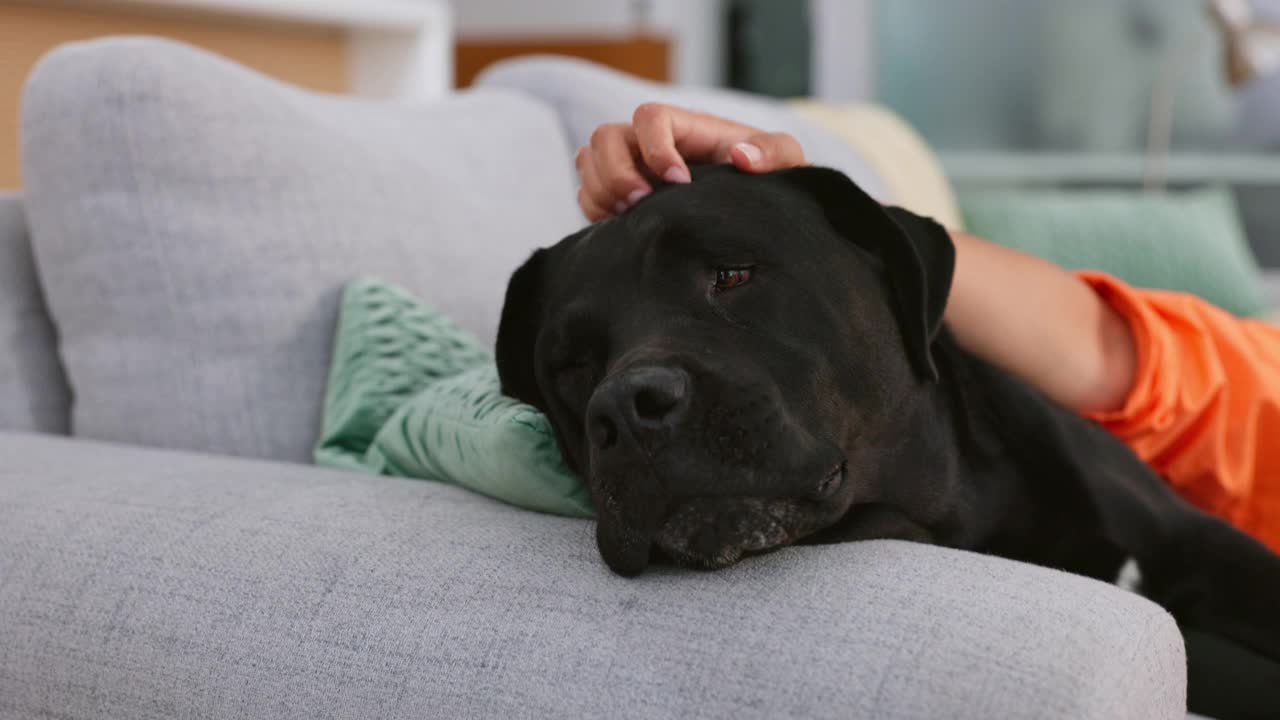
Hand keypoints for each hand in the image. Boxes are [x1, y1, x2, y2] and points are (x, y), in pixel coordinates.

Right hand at [575, 102, 806, 220]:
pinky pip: (586, 194)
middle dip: (616, 173)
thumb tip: (742, 156)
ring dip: (601, 191)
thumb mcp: (785, 160)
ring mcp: (631, 168)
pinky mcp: (619, 196)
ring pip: (588, 162)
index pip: (649, 116)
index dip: (654, 147)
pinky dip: (596, 210)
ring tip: (632, 217)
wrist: (757, 214)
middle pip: (605, 136)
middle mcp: (650, 143)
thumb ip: (774, 151)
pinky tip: (626, 228)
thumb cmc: (769, 180)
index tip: (678, 182)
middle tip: (641, 205)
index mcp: (686, 128)